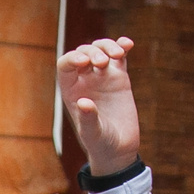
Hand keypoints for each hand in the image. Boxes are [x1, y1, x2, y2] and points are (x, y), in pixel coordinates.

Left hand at [58, 38, 140, 176]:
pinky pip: (119, 56)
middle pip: (84, 53)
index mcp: (71, 91)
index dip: (73, 58)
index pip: (66, 65)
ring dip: (108, 46)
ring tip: (118, 55)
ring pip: (101, 50)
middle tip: (103, 63)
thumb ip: (88, 119)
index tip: (85, 63)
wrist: (118, 150)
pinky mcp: (119, 78)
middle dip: (92, 52)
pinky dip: (122, 46)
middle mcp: (84, 81)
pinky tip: (127, 44)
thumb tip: (83, 103)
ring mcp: (102, 77)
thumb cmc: (100, 144)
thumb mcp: (93, 134)